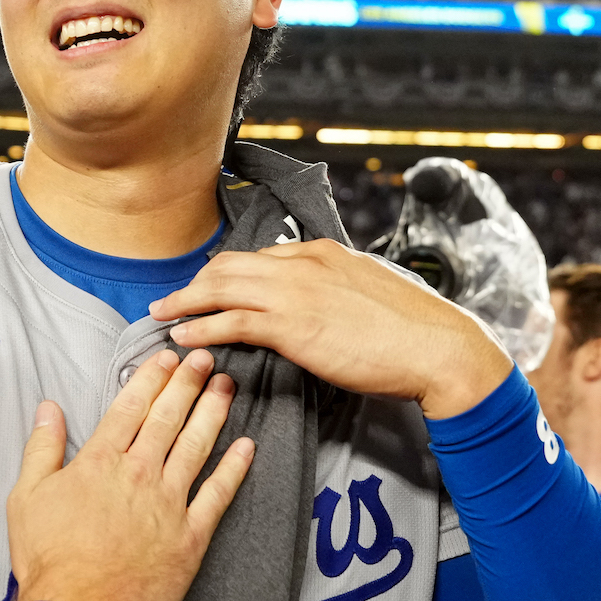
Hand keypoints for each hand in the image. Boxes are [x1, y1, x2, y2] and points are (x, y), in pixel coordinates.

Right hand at [7, 348, 253, 600]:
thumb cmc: (48, 558)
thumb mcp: (26, 496)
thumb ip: (42, 447)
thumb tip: (48, 407)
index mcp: (99, 462)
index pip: (130, 407)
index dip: (150, 378)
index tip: (166, 357)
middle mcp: (138, 473)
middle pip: (167, 418)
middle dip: (187, 382)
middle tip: (204, 357)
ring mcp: (168, 503)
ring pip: (196, 446)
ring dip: (213, 412)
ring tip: (226, 386)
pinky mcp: (190, 536)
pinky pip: (217, 495)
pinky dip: (234, 469)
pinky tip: (247, 447)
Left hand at [148, 239, 510, 418]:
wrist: (439, 348)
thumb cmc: (413, 329)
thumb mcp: (369, 290)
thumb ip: (336, 288)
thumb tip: (319, 304)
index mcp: (321, 253)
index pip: (258, 257)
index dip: (225, 273)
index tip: (207, 286)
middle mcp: (302, 265)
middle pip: (229, 266)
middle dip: (196, 284)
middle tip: (172, 300)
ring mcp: (295, 293)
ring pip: (222, 288)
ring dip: (185, 302)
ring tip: (162, 316)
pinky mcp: (293, 327)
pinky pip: (231, 322)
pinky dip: (201, 328)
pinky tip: (184, 337)